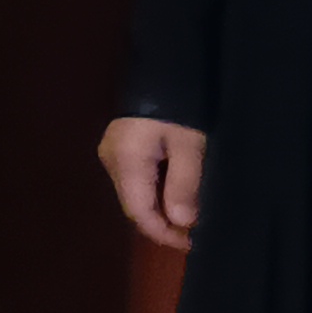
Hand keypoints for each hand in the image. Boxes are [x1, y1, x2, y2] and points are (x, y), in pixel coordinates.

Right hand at [101, 116, 207, 251]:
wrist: (166, 68)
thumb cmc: (180, 107)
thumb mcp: (191, 146)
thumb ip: (184, 185)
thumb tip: (181, 223)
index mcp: (126, 162)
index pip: (140, 212)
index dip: (166, 233)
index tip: (195, 243)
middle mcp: (112, 161)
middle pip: (136, 204)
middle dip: (166, 221)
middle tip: (199, 230)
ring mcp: (113, 152)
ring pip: (137, 193)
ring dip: (164, 206)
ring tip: (193, 211)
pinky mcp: (121, 146)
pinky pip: (138, 178)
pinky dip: (158, 190)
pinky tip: (178, 189)